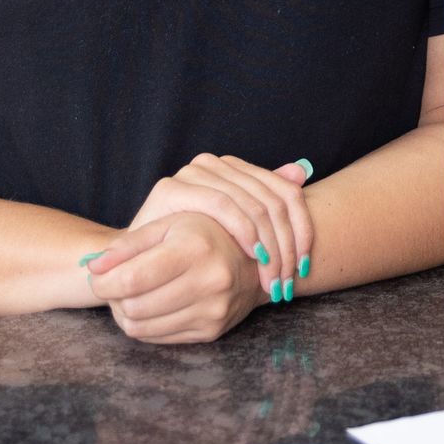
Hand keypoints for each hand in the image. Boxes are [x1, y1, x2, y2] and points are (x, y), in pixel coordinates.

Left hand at [83, 213, 261, 345]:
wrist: (251, 261)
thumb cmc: (203, 235)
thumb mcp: (167, 226)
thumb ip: (128, 245)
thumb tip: (92, 266)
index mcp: (195, 248)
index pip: (133, 278)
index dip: (105, 282)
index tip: (98, 276)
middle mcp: (209, 282)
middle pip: (134, 306)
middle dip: (113, 298)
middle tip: (112, 285)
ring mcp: (212, 311)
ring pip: (142, 327)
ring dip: (125, 314)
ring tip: (129, 295)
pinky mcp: (211, 332)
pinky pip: (159, 338)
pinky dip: (145, 325)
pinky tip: (149, 306)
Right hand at [126, 155, 313, 303]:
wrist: (137, 258)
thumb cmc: (188, 246)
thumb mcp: (233, 230)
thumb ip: (264, 204)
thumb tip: (302, 173)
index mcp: (234, 169)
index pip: (285, 192)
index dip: (302, 228)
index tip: (306, 264)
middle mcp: (215, 164)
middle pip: (273, 201)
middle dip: (287, 245)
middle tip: (289, 279)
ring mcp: (192, 173)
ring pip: (253, 204)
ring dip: (270, 245)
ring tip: (274, 277)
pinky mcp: (173, 187)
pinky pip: (223, 205)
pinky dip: (244, 232)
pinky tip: (254, 257)